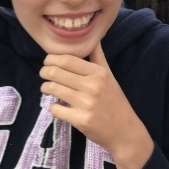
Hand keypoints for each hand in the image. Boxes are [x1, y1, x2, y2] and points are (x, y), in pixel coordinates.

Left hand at [40, 42, 152, 168]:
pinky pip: (55, 109)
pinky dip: (52, 107)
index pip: (66, 59)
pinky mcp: (80, 120)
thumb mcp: (109, 76)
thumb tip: (93, 38)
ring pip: (52, 88)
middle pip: (55, 72)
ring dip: (45, 88)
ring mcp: (86, 103)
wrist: (124, 130)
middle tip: (44, 75)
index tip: (49, 62)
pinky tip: (58, 106)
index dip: (51, 59)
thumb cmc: (115, 101)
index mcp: (98, 72)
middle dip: (44, 72)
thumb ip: (98, 57)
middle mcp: (92, 85)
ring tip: (48, 89)